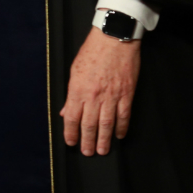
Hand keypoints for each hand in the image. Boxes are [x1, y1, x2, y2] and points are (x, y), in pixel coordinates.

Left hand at [61, 25, 139, 155]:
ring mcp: (111, 96)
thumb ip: (70, 93)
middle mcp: (94, 95)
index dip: (71, 132)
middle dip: (87, 141)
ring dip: (103, 139)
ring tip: (101, 150)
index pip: (72, 117)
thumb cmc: (91, 52)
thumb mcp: (74, 70)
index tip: (70, 142)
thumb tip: (66, 111)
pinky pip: (123, 116)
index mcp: (78, 89)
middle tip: (87, 152)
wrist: (113, 40)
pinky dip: (121, 128)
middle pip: (89, 124)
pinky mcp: (126, 94)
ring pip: (106, 124)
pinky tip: (119, 136)